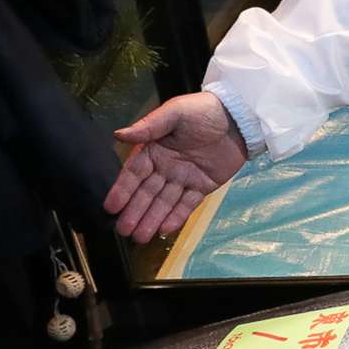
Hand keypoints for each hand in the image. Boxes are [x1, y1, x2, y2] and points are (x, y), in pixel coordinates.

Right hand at [105, 92, 250, 242]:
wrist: (238, 117)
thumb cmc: (202, 110)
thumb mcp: (174, 112)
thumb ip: (148, 126)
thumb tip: (119, 134)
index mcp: (154, 149)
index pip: (134, 173)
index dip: (122, 191)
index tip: (110, 207)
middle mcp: (165, 166)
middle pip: (147, 193)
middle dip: (135, 212)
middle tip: (123, 231)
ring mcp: (184, 178)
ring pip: (165, 202)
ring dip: (152, 219)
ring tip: (140, 237)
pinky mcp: (203, 186)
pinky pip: (187, 204)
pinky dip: (177, 217)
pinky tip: (164, 230)